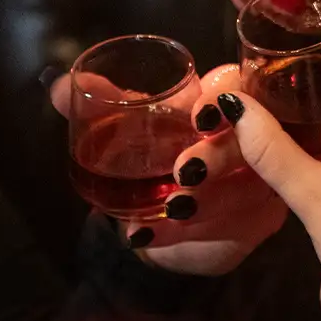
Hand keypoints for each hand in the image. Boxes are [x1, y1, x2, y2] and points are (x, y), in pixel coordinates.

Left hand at [49, 66, 286, 275]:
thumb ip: (101, 107)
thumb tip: (58, 85)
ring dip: (206, 200)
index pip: (240, 85)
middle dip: (221, 154)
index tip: (199, 115)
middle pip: (257, 138)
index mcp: (221, 101)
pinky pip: (233, 228)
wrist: (163, 222)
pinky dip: (187, 233)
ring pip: (249, 189)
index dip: (227, 95)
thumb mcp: (126, 130)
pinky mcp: (257, 222)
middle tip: (184, 172)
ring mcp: (262, 182)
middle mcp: (254, 136)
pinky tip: (148, 234)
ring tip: (166, 210)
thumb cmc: (153, 160)